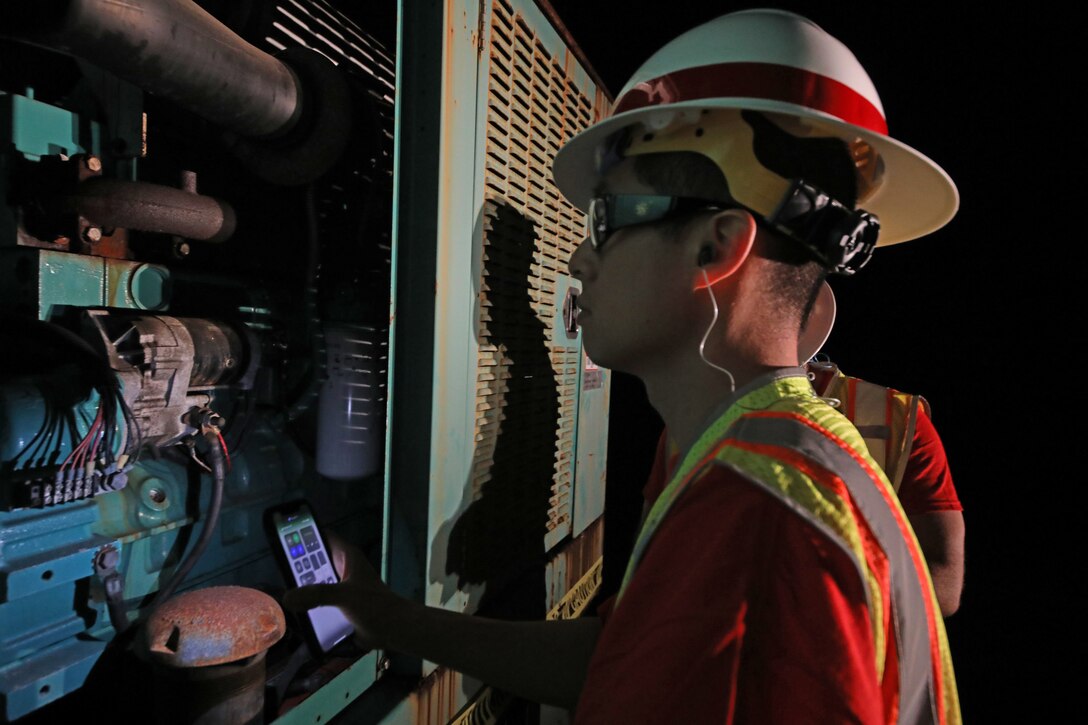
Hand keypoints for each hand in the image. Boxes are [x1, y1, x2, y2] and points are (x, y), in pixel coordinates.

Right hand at [282, 533, 399, 648]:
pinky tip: (293, 611)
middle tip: (276, 571)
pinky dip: (308, 603)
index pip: (321, 536)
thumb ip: (318, 595)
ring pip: (314, 582)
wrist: (393, 629)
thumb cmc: (374, 605)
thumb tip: (288, 598)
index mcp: (346, 556)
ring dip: (301, 587)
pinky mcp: (338, 604)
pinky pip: (318, 600)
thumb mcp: (345, 595)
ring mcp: (339, 586)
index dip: (302, 534)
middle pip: (314, 561)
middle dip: (297, 566)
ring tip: (280, 592)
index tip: (280, 537)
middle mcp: (341, 568)